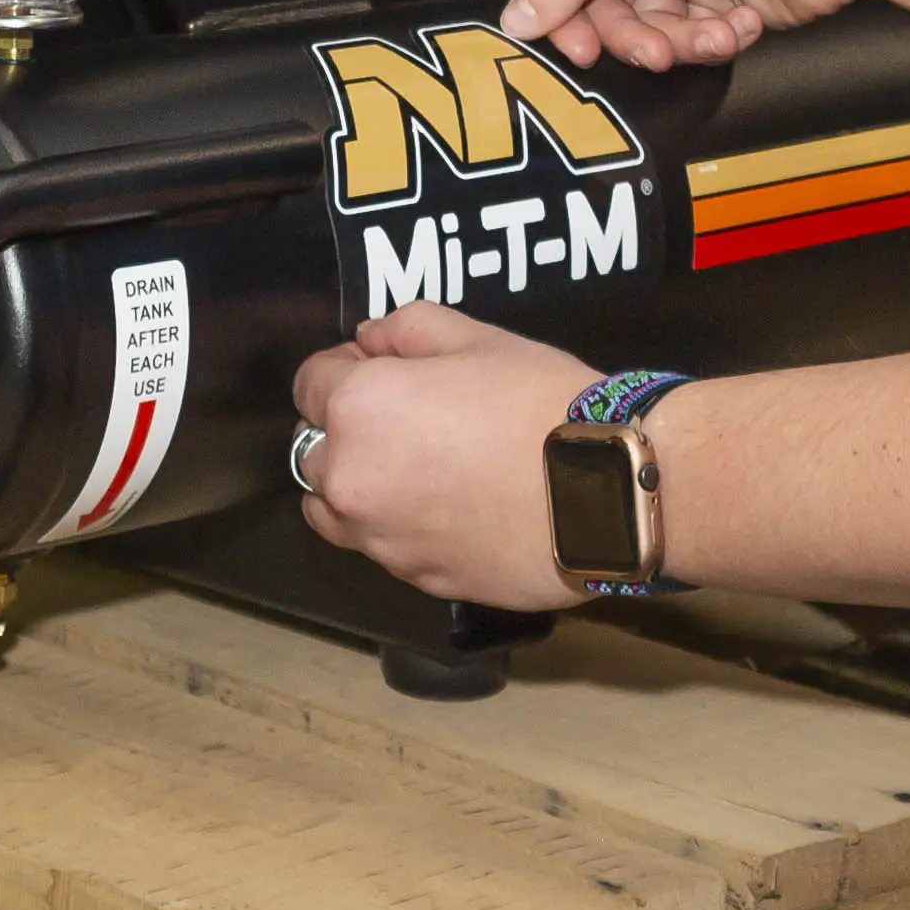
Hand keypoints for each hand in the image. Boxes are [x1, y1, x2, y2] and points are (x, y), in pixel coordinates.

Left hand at [289, 305, 594, 610]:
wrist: (601, 493)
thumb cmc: (538, 402)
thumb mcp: (477, 337)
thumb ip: (405, 329)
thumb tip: (368, 343)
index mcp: (356, 410)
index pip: (308, 383)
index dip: (344, 368)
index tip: (382, 368)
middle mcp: (350, 481)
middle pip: (314, 452)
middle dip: (348, 431)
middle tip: (409, 419)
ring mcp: (380, 541)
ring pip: (337, 511)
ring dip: (360, 487)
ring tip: (420, 471)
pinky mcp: (417, 580)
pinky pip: (385, 548)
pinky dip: (400, 528)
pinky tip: (453, 510)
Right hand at [505, 0, 909, 72]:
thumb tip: (515, 16)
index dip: (563, 13)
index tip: (581, 48)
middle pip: (598, 10)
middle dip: (636, 34)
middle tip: (659, 47)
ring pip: (644, 32)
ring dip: (681, 40)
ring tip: (715, 27)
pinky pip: (686, 40)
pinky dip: (713, 38)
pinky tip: (740, 18)